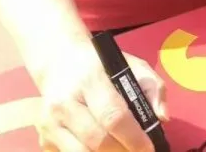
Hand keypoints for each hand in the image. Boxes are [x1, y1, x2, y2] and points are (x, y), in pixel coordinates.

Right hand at [35, 41, 165, 151]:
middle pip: (97, 141)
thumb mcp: (132, 64)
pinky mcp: (43, 139)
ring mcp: (49, 124)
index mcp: (89, 80)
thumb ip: (152, 87)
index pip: (112, 115)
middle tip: (138, 151)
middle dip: (122, 150)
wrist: (58, 61)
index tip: (149, 147)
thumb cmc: (101, 65)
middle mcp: (64, 104)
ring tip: (122, 149)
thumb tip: (162, 117)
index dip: (133, 137)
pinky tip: (104, 148)